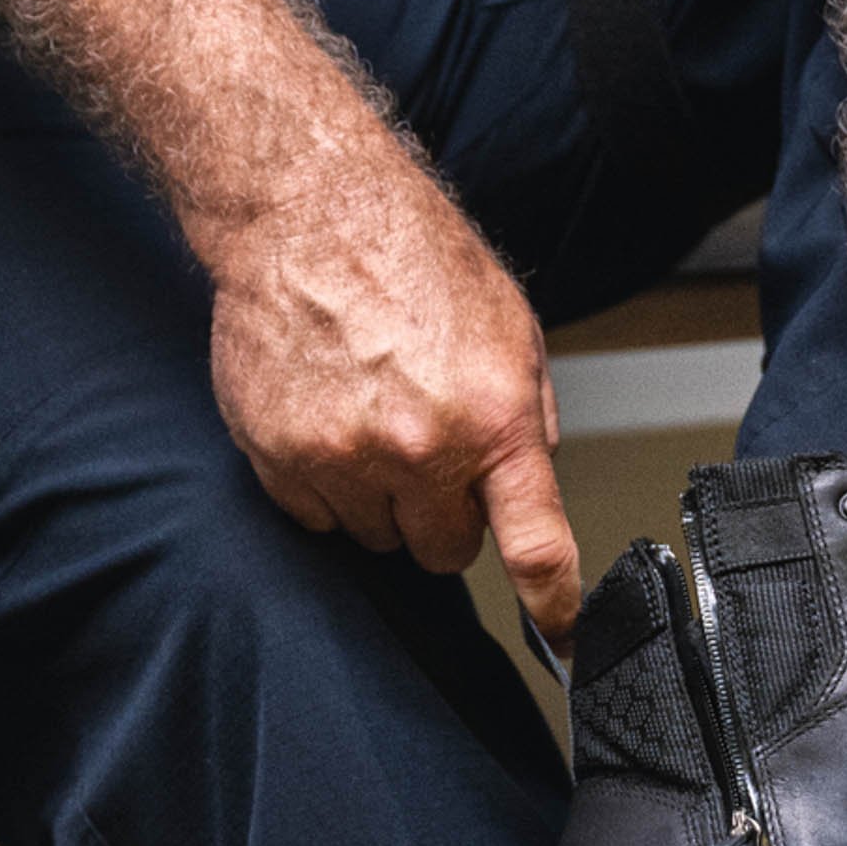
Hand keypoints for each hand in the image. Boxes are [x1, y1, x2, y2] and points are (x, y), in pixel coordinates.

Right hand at [202, 147, 583, 644]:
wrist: (305, 206)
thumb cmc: (407, 253)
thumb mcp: (507, 326)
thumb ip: (525, 416)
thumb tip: (532, 485)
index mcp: (490, 416)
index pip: (534, 543)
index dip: (555, 603)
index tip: (566, 639)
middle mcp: (417, 447)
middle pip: (444, 552)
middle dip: (443, 515)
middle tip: (427, 451)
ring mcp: (343, 458)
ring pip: (376, 540)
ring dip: (380, 500)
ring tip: (370, 418)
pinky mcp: (280, 457)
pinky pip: (315, 518)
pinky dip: (325, 486)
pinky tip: (328, 419)